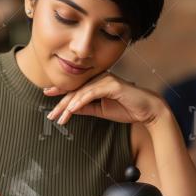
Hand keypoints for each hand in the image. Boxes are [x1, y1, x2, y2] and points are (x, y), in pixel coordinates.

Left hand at [44, 73, 166, 126]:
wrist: (148, 111)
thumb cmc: (127, 108)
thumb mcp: (101, 110)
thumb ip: (86, 107)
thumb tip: (70, 109)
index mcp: (97, 82)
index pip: (76, 88)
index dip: (61, 92)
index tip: (47, 97)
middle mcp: (100, 78)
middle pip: (75, 90)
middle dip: (61, 103)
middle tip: (50, 115)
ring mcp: (106, 80)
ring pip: (81, 92)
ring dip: (68, 106)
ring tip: (59, 117)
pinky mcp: (112, 85)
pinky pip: (92, 93)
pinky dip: (80, 101)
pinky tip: (72, 110)